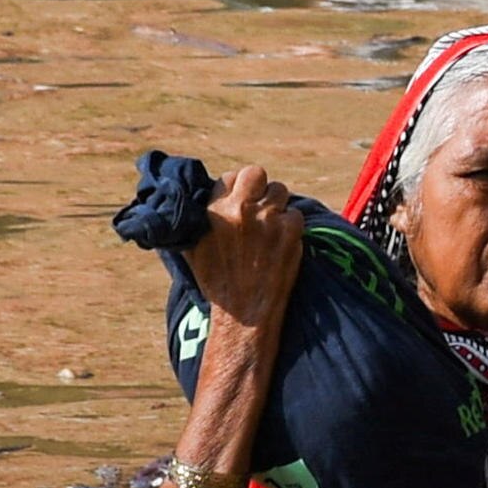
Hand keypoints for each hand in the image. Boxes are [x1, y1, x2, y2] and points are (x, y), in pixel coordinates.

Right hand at [180, 163, 307, 328]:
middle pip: (255, 173)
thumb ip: (195, 218)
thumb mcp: (192, 247)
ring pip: (280, 190)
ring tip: (270, 223)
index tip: (238, 201)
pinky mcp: (291, 232)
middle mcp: (241, 211)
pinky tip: (281, 240)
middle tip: (258, 203)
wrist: (244, 313)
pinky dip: (291, 225)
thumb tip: (194, 197)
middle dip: (257, 186)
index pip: (229, 177)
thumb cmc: (215, 282)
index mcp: (214, 211)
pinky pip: (296, 213)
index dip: (235, 188)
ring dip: (277, 204)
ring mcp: (268, 220)